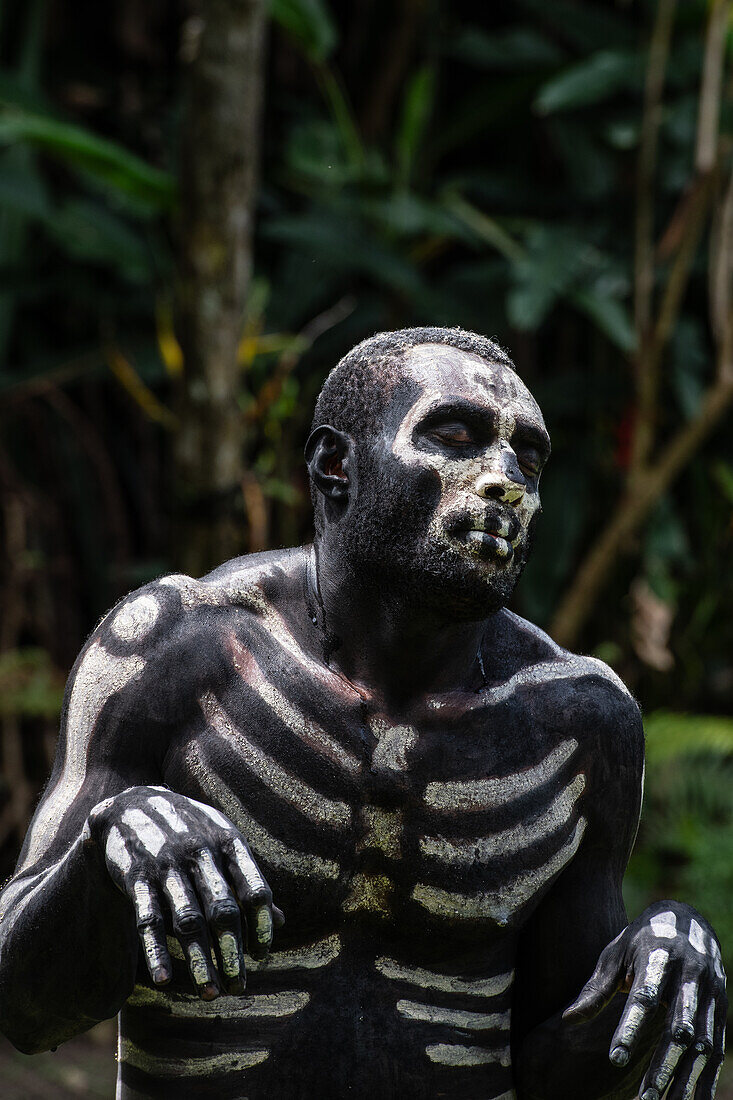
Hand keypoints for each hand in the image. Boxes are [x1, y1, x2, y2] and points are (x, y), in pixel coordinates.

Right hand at [86, 785, 282, 999]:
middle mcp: (200, 851)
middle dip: (232, 952)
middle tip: (239, 988)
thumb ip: (247, 880)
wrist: (130, 806)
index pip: (256, 889)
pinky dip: (156, 951)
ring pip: (187, 920)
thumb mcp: (222, 844)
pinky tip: (164, 981)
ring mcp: (167, 863)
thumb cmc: (189, 830)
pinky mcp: (135, 876)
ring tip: (211, 994)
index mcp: (229, 841)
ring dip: (200, 960)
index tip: (261, 956)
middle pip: (223, 910)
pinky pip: (148, 919)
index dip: (262, 926)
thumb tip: (281, 921)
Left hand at [563, 902, 726, 1099]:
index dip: (631, 1028)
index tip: (615, 1058)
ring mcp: (712, 992)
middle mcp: (691, 974)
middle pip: (680, 1027)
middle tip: (644, 1098)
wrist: (689, 919)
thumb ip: (597, 988)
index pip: (645, 997)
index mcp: (660, 955)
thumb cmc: (641, 940)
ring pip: (702, 1043)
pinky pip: (716, 1048)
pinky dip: (706, 1078)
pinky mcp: (722, 1008)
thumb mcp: (616, 953)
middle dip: (663, 1065)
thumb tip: (568, 1021)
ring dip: (686, 1078)